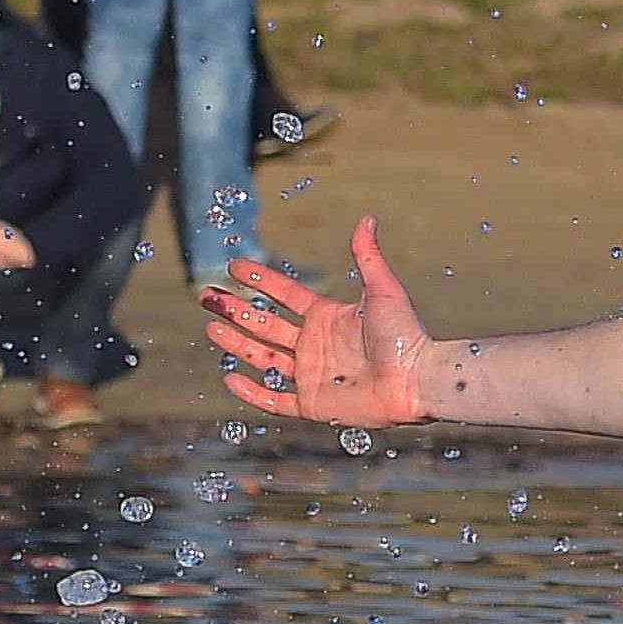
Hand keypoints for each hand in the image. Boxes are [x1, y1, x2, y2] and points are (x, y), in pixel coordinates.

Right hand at [205, 215, 435, 426]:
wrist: (416, 380)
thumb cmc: (405, 335)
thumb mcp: (383, 291)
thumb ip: (367, 257)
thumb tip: (366, 219)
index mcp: (327, 317)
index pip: (285, 295)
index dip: (260, 280)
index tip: (233, 267)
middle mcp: (314, 344)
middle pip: (265, 325)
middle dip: (235, 311)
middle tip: (206, 297)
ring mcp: (312, 374)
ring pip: (263, 358)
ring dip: (236, 344)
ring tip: (210, 328)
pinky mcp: (313, 404)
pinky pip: (274, 399)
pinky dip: (251, 391)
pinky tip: (229, 377)